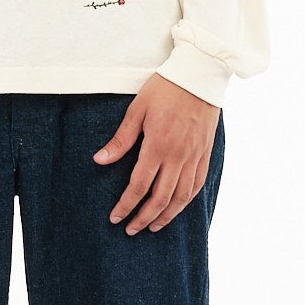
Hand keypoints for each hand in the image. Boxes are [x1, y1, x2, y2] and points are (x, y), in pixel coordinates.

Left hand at [94, 74, 218, 232]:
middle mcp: (178, 156)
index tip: (115, 218)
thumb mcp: (137, 110)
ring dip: (166, 215)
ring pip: (181, 197)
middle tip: (131, 230)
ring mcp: (194, 156)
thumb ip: (120, 140)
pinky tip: (177, 207)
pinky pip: (197, 184)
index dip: (126, 205)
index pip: (139, 186)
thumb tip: (99, 161)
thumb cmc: (165, 88)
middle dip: (143, 218)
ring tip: (153, 226)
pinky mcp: (205, 153)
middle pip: (160, 198)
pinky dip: (186, 201)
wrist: (199, 75)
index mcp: (157, 146)